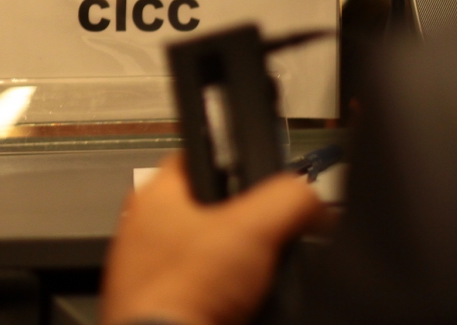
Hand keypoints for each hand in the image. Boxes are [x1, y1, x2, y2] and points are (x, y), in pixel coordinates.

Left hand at [102, 153, 325, 324]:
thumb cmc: (191, 286)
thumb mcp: (255, 229)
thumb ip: (289, 199)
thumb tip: (312, 198)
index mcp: (154, 196)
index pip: (197, 155)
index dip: (234, 159)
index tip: (263, 174)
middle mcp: (143, 228)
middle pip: (208, 207)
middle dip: (244, 219)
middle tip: (273, 232)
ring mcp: (148, 268)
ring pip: (206, 250)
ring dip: (237, 261)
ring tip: (264, 273)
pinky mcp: (159, 301)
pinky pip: (200, 286)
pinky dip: (224, 292)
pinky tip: (245, 301)